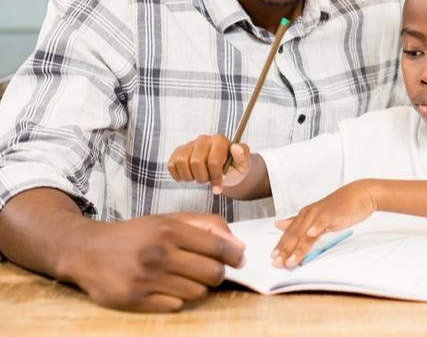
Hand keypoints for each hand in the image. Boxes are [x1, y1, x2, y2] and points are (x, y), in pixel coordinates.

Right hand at [63, 213, 245, 311]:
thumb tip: (238, 245)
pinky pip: (176, 306)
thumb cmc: (135, 235)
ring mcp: (146, 278)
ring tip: (187, 279)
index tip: (239, 260)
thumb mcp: (168, 220)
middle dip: (219, 274)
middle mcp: (159, 253)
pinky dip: (178, 299)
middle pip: (213, 273)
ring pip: (197, 292)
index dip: (235, 256)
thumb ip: (206, 225)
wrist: (87, 251)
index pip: (218, 247)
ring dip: (198, 288)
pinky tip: (168, 289)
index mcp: (169, 230)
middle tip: (212, 272)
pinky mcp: (134, 300)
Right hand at [167, 134, 249, 194]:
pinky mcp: (179, 151)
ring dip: (190, 177)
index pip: (213, 161)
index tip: (218, 189)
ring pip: (181, 162)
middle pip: (195, 162)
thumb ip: (243, 155)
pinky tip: (188, 177)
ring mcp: (190, 144)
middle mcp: (203, 139)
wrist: (225, 170)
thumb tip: (236, 148)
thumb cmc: (235, 167)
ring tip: (199, 178)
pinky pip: (172, 164)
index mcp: (220, 140)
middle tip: (208, 181)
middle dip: (202, 178)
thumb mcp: (243, 164)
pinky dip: (178, 175)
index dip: (215, 178)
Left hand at [271, 181, 376, 267]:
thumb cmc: (340, 207)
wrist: (360, 194)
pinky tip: (311, 234)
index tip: (273, 259)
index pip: (289, 234)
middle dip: (285, 251)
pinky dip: (316, 227)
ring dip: (298, 247)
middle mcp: (309, 214)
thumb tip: (277, 224)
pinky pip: (322, 222)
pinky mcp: (332, 213)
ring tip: (291, 261)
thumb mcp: (317, 217)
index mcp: (305, 215)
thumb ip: (299, 222)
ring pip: (306, 233)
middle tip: (277, 264)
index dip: (281, 246)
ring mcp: (320, 213)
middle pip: (294, 235)